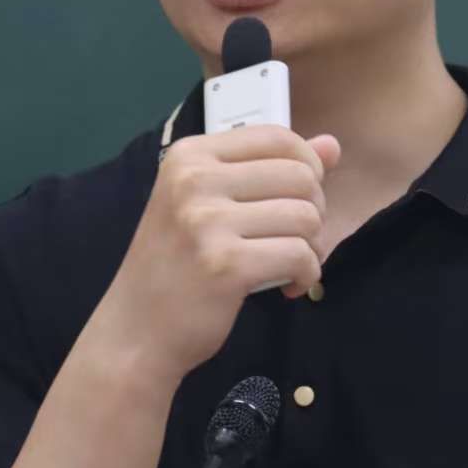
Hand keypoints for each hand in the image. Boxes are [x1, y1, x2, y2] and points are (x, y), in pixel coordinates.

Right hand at [92, 125, 341, 386]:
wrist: (136, 331)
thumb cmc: (176, 265)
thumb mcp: (210, 203)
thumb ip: (269, 169)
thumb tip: (332, 145)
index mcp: (189, 156)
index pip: (276, 137)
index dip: (307, 165)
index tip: (300, 197)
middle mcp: (194, 180)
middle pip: (300, 176)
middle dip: (314, 211)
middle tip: (293, 239)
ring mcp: (207, 222)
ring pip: (306, 216)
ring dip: (312, 246)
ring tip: (289, 264)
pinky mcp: (226, 265)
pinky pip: (300, 255)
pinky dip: (307, 274)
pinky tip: (288, 286)